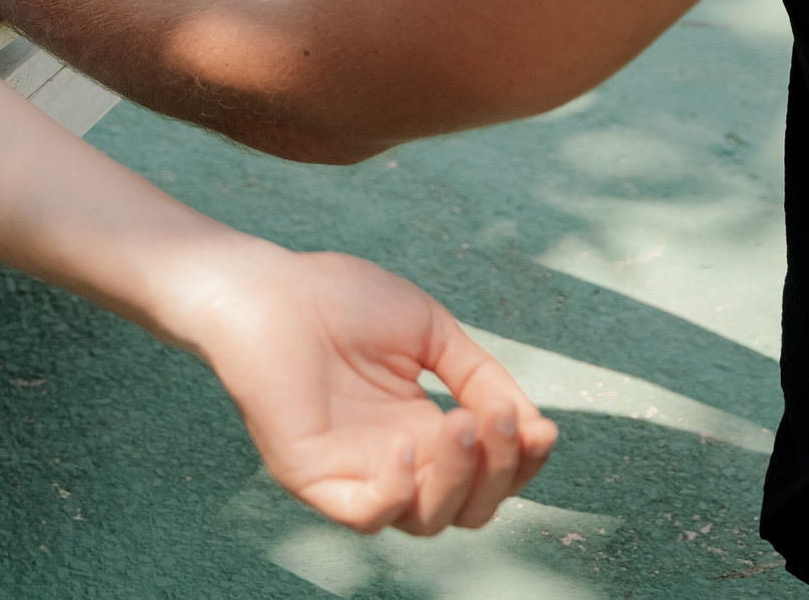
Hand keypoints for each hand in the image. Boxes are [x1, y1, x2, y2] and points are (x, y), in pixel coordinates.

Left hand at [182, 242, 558, 533]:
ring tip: (460, 422)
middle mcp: (395, 462)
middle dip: (500, 472)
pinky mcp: (312, 478)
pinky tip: (406, 448)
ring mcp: (353, 474)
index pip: (490, 474)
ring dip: (459, 479)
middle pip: (470, 508)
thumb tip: (534, 428)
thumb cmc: (339, 299)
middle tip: (498, 421)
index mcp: (425, 430)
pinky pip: (366, 517)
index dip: (523, 460)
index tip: (541, 428)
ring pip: (428, 520)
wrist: (267, 286)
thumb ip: (482, 378)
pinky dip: (399, 494)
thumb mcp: (431, 332)